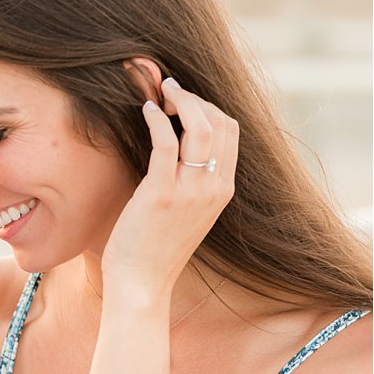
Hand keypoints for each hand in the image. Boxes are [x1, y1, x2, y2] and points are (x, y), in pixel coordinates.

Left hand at [100, 79, 238, 294]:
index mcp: (223, 190)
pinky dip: (156, 118)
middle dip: (194, 98)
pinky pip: (166, 141)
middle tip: (168, 91)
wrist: (143, 282)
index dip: (208, 106)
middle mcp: (214, 188)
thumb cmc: (157, 246)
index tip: (183, 100)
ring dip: (179, 99)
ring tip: (158, 92)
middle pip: (220, 122)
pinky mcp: (162, 193)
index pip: (231, 131)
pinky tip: (146, 110)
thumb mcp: (188, 210)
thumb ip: (191, 178)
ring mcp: (191, 191)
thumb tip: (176, 140)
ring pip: (200, 126)